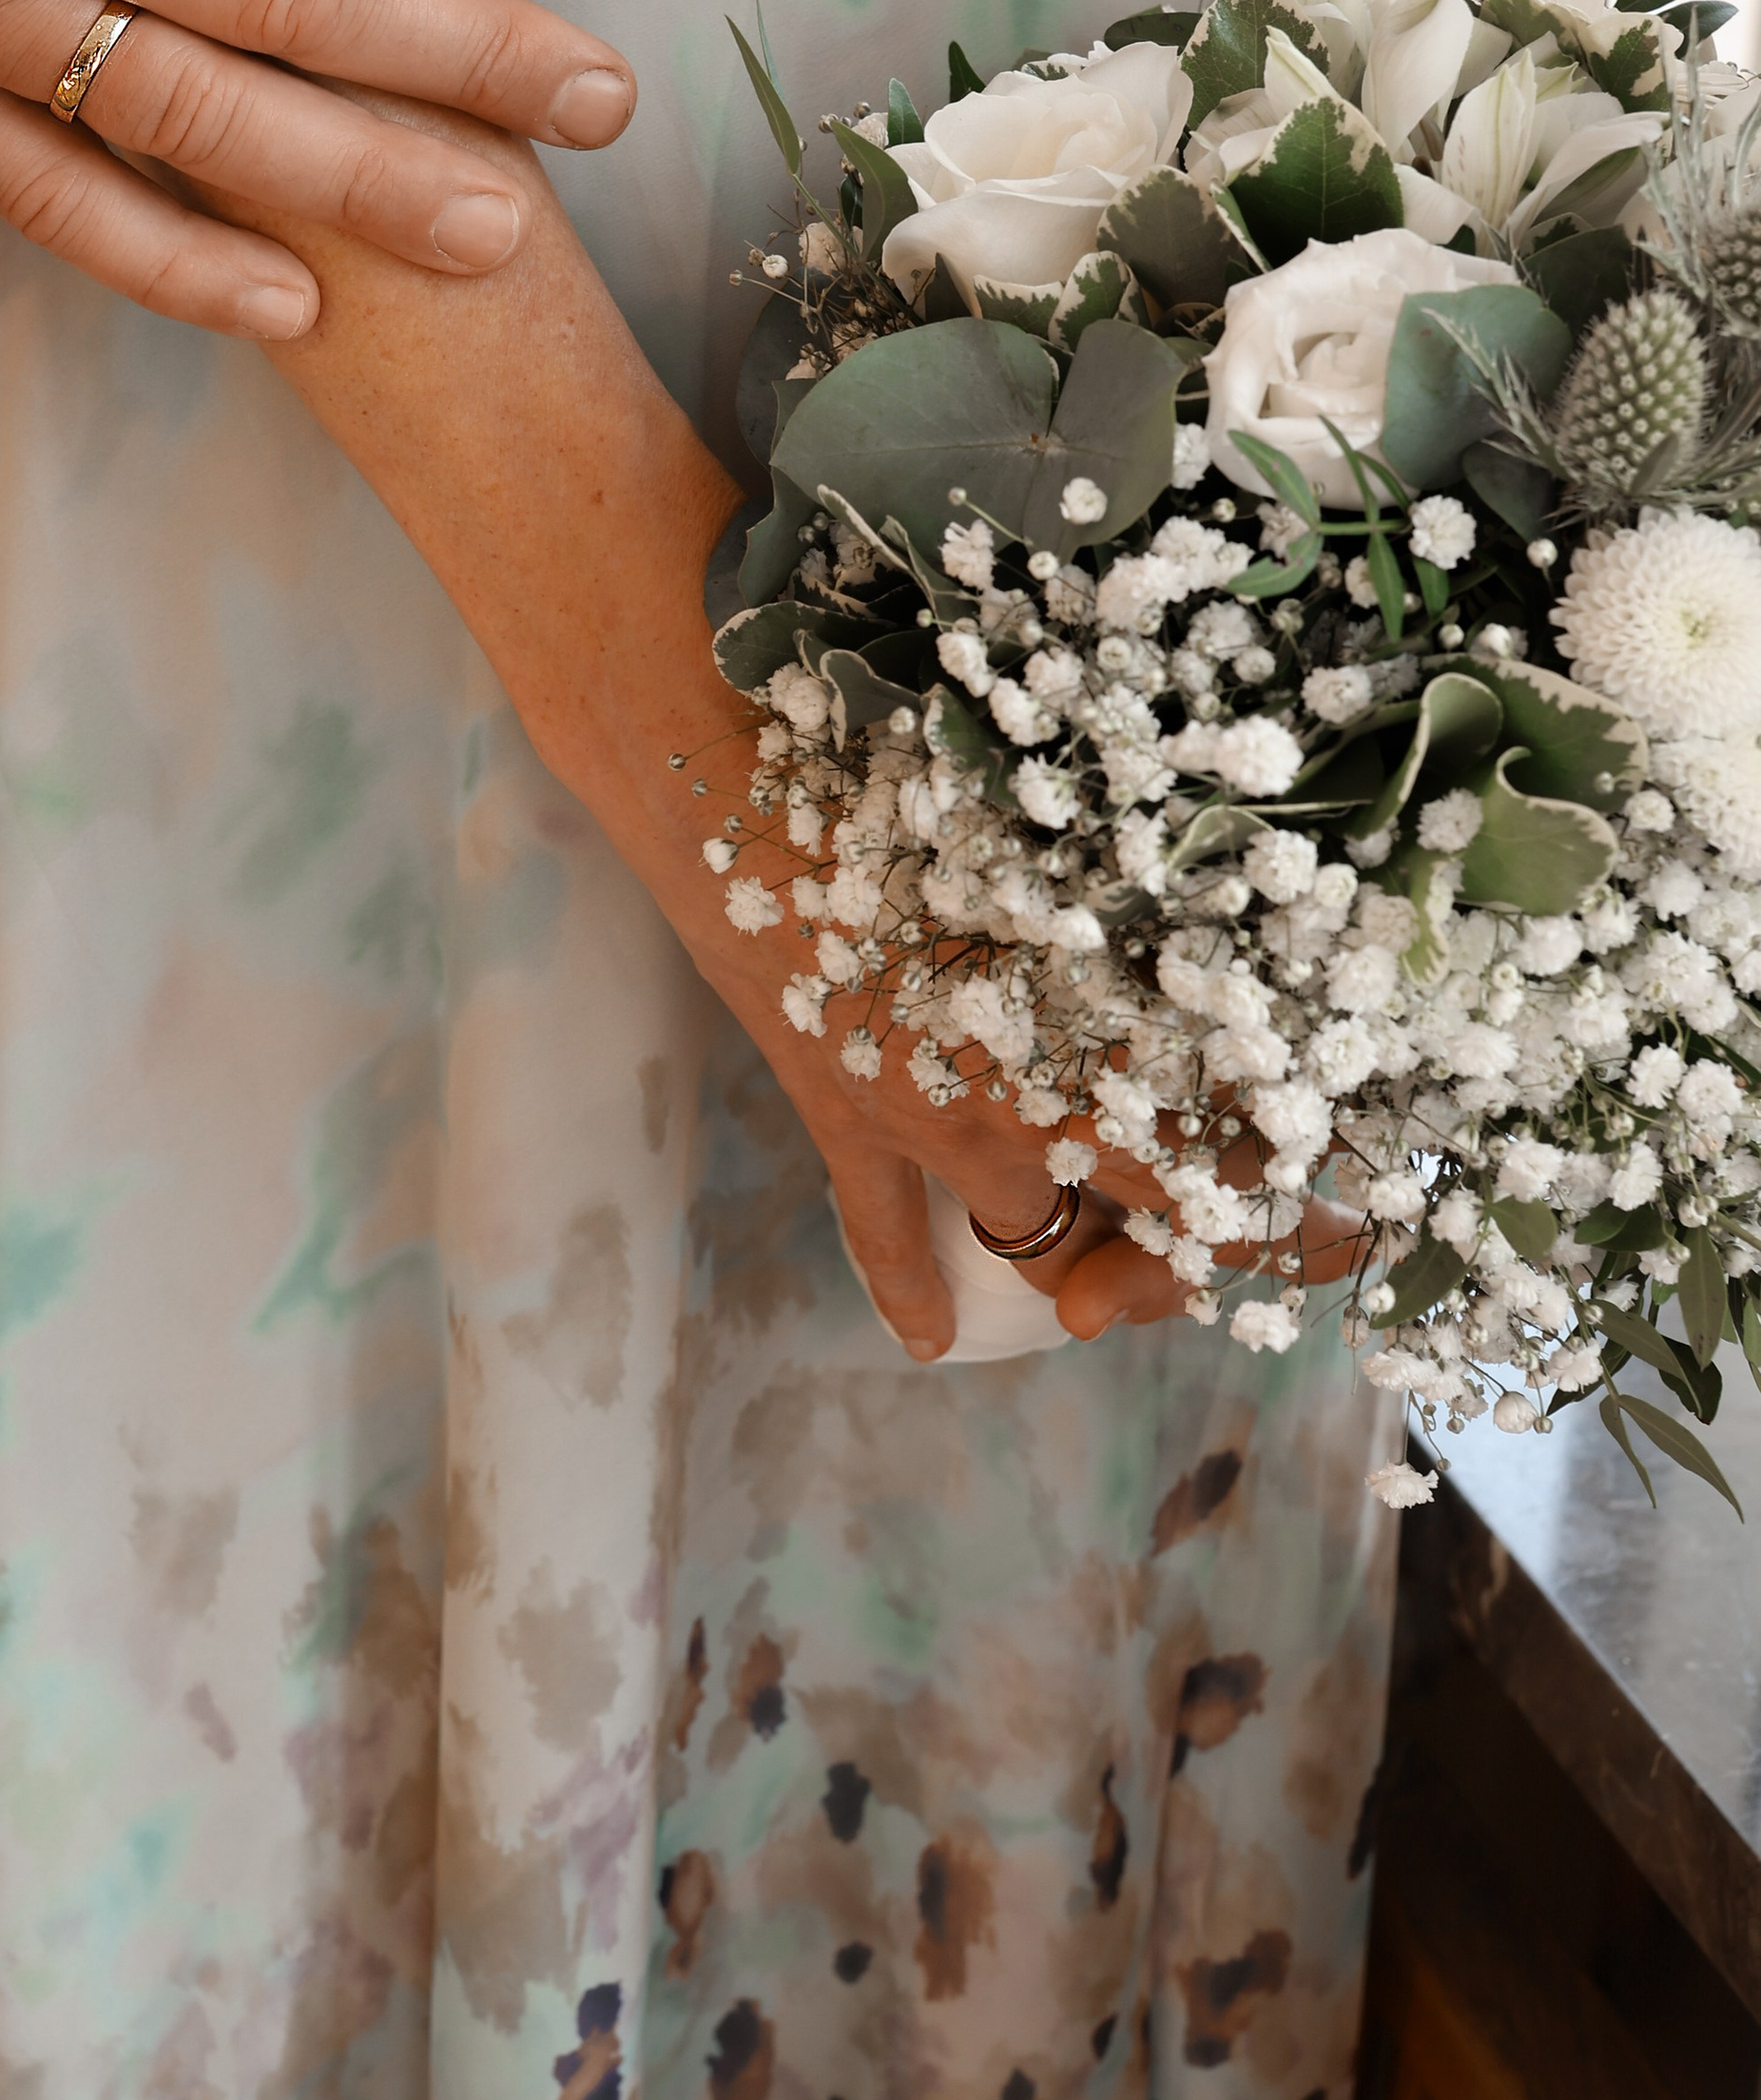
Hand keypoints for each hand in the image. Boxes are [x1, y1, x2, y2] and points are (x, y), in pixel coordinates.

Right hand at [573, 638, 1361, 1361]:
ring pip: (1043, 1244)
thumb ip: (1153, 890)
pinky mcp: (849, 1120)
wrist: (742, 773)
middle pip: (1176, 1212)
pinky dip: (908, 1288)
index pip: (1258, 1123)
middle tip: (1297, 1239)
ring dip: (1085, 1268)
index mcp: (1121, 1003)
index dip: (1315, 1159)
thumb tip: (1257, 894)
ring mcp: (942, 1121)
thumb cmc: (919, 759)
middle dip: (1235, 1239)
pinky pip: (883, 1234)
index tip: (1357, 1167)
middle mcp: (1048, 1084)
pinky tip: (931, 1340)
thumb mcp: (1069, 820)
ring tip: (1120, 1273)